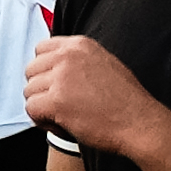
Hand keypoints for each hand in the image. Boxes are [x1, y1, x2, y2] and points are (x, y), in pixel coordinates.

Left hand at [31, 27, 165, 168]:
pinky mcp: (57, 101)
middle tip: (61, 105)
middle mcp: (68, 56)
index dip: (45, 71)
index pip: (41, 49)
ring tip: (65, 117)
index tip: (55, 85)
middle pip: (31, 70)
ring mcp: (61, 77)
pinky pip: (31, 109)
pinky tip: (61, 125)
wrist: (140, 123)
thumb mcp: (105, 64)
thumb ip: (78, 60)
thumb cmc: (127, 102)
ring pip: (29, 91)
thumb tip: (54, 68)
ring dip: (42, 107)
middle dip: (42, 90)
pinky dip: (42, 121)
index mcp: (80, 44)